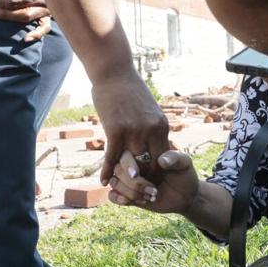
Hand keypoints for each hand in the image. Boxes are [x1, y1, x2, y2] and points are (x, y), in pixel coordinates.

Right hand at [94, 71, 170, 185]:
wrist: (114, 72)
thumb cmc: (129, 90)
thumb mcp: (148, 110)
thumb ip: (151, 127)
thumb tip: (152, 141)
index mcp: (161, 126)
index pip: (164, 157)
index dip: (158, 173)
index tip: (151, 183)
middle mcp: (151, 130)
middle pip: (152, 165)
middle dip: (146, 181)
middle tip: (138, 194)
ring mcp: (134, 131)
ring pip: (132, 164)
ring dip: (125, 181)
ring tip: (120, 192)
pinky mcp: (116, 130)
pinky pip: (112, 157)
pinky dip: (107, 171)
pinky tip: (102, 180)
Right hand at [108, 149, 199, 213]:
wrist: (186, 195)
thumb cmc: (185, 175)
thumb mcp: (185, 164)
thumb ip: (176, 158)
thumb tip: (162, 160)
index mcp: (143, 152)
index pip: (125, 153)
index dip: (127, 164)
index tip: (137, 175)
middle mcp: (133, 164)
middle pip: (117, 169)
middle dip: (132, 183)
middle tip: (153, 190)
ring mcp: (128, 179)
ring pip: (114, 182)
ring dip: (129, 192)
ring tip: (149, 197)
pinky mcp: (127, 194)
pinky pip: (112, 195)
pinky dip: (118, 199)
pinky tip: (131, 202)